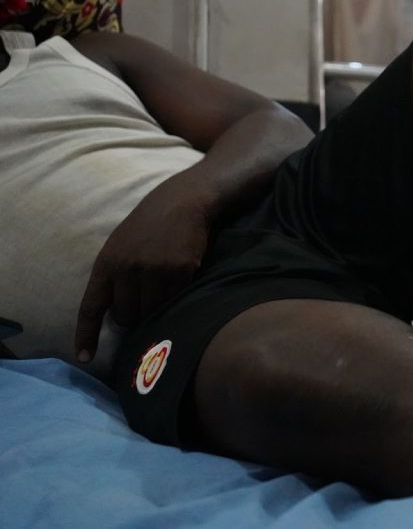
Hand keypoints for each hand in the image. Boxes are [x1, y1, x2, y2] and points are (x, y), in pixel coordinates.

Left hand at [75, 175, 213, 362]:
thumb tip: (115, 313)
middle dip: (134, 316)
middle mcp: (128, 268)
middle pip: (126, 317)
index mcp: (106, 263)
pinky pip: (176, 299)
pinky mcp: (181, 270)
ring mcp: (155, 270)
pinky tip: (179, 278)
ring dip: (157, 309)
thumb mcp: (120, 245)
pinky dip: (177, 296)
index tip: (84, 357)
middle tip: (144, 302)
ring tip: (162, 290)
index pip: (91, 307)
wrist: (183, 201)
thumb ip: (114, 276)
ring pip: (153, 312)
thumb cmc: (148, 225)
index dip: (86, 335)